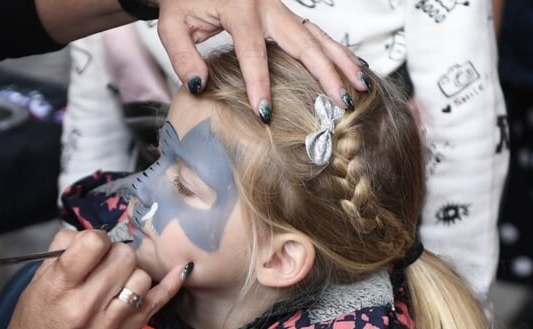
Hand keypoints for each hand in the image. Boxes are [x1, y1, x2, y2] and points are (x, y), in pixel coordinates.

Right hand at [0, 228, 184, 328]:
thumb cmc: (31, 328)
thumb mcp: (34, 285)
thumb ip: (62, 254)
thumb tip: (91, 235)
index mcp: (58, 287)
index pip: (93, 243)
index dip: (96, 239)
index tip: (92, 248)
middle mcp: (85, 305)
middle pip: (123, 256)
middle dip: (116, 254)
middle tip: (104, 266)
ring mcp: (108, 323)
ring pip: (141, 277)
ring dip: (131, 273)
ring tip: (116, 282)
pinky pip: (156, 304)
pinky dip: (170, 285)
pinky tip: (180, 270)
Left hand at [156, 0, 367, 115]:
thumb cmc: (183, 0)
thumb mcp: (172, 25)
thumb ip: (182, 55)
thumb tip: (199, 84)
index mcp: (239, 7)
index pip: (253, 51)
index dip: (260, 83)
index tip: (265, 112)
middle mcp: (266, 6)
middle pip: (302, 42)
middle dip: (325, 73)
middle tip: (341, 101)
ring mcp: (279, 8)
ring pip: (317, 35)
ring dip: (341, 62)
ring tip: (360, 87)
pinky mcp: (284, 13)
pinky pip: (314, 32)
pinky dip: (334, 51)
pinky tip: (352, 68)